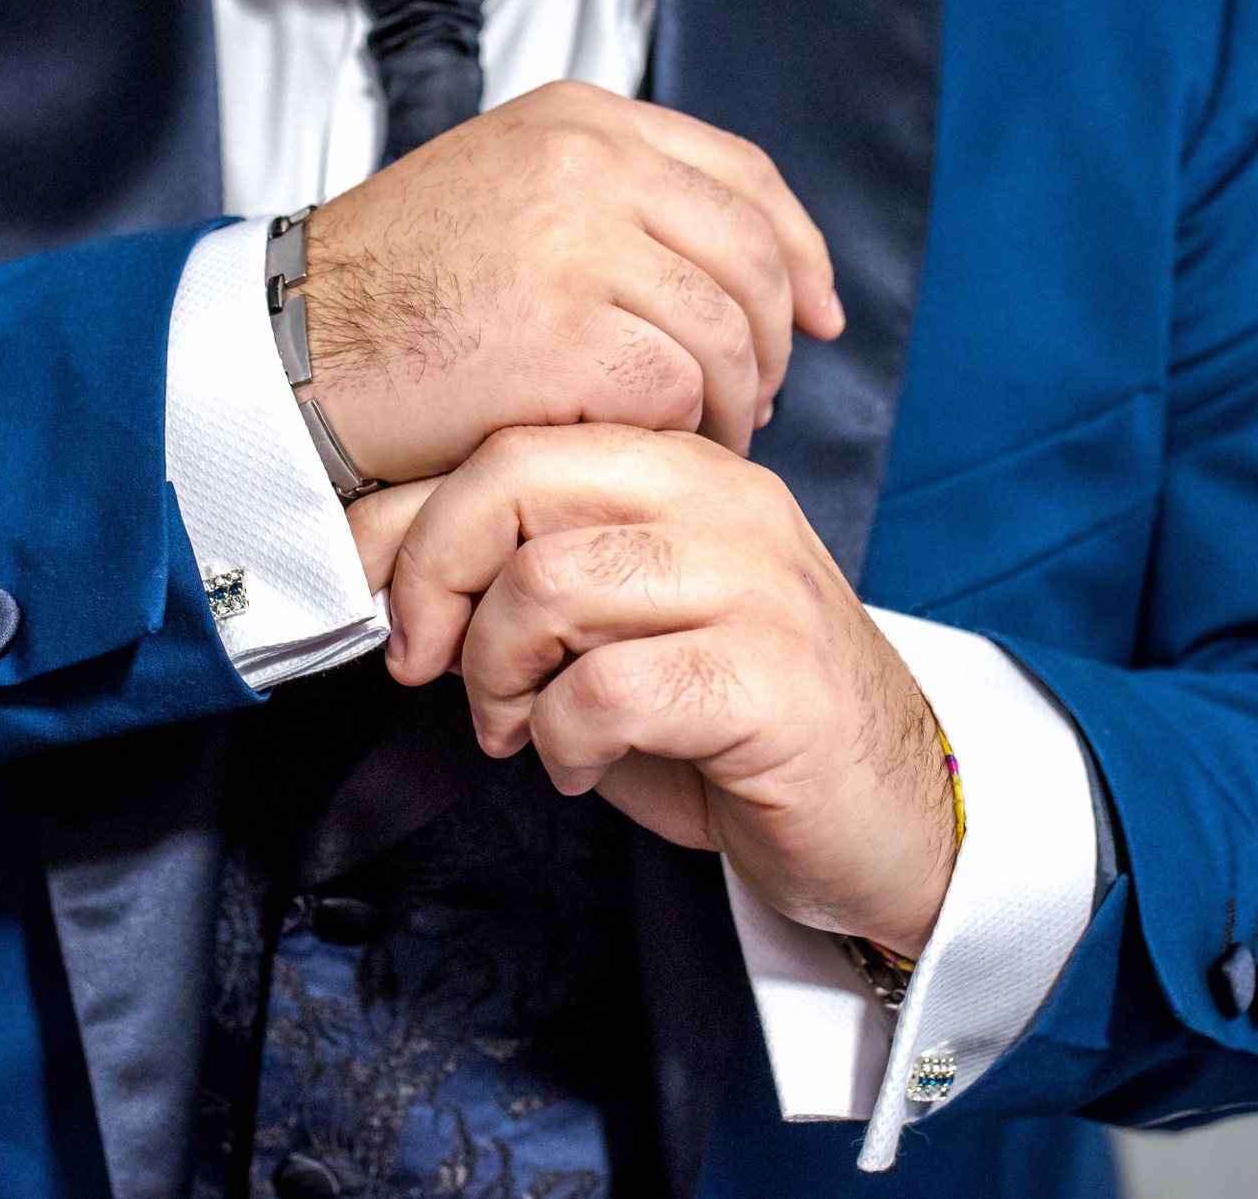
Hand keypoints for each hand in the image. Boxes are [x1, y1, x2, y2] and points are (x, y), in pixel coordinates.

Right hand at [297, 80, 843, 484]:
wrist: (291, 351)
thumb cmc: (386, 297)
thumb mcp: (499, 199)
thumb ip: (603, 205)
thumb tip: (716, 267)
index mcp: (579, 121)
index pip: (742, 176)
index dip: (799, 252)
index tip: (820, 315)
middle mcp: (587, 165)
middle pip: (752, 255)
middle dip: (774, 342)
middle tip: (754, 402)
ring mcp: (576, 246)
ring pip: (726, 330)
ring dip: (728, 401)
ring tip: (697, 439)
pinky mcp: (563, 336)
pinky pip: (674, 390)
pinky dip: (674, 432)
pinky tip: (642, 451)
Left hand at [350, 424, 955, 956]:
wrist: (890, 814)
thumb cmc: (731, 723)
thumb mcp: (611, 634)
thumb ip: (521, 586)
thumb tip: (381, 570)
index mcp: (681, 468)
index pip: (512, 443)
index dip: (407, 517)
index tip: (367, 594)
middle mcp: (723, 500)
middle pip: (517, 478)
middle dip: (435, 579)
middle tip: (427, 665)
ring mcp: (756, 582)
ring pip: (551, 583)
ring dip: (499, 678)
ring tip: (519, 731)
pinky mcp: (771, 678)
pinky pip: (604, 689)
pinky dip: (560, 741)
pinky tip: (581, 766)